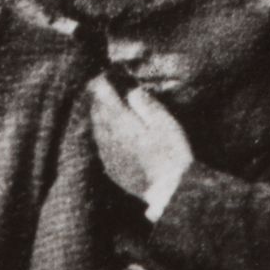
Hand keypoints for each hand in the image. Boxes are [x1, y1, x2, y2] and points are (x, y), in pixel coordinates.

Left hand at [89, 76, 192, 210]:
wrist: (169, 192)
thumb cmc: (172, 153)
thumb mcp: (165, 123)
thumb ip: (146, 105)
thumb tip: (131, 92)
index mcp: (122, 123)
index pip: (104, 98)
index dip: (101, 86)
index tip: (100, 77)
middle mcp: (109, 138)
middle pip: (97, 113)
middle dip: (98, 100)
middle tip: (100, 90)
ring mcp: (108, 155)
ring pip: (97, 130)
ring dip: (98, 117)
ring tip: (102, 108)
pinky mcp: (112, 169)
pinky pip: (101, 146)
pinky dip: (103, 135)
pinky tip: (108, 134)